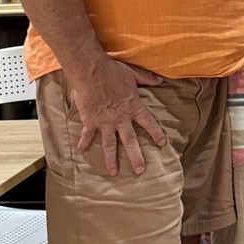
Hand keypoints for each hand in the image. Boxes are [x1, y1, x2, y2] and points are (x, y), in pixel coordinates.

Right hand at [72, 58, 165, 175]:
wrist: (92, 72)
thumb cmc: (113, 72)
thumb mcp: (133, 74)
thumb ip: (147, 78)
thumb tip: (161, 79)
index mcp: (133, 107)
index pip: (148, 123)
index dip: (156, 133)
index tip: (162, 144)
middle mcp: (120, 118)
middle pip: (130, 141)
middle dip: (136, 157)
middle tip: (140, 170)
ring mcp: (105, 122)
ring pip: (109, 144)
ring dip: (111, 159)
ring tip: (113, 172)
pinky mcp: (90, 120)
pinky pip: (87, 134)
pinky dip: (83, 142)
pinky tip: (80, 151)